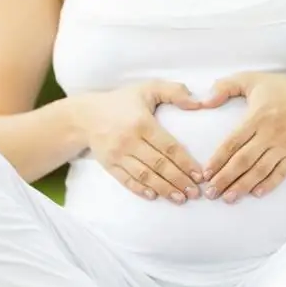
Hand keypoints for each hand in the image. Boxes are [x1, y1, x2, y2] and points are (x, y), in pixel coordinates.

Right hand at [74, 81, 203, 203]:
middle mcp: (130, 140)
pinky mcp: (108, 164)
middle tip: (195, 192)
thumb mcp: (147, 88)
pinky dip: (140, 190)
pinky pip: (126, 180)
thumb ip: (174, 92)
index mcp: (142, 123)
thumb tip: (198, 103)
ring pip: (144, 176)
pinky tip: (154, 196)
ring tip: (180, 198)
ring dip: (164, 189)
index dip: (186, 163)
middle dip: (179, 180)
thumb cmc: (121, 102)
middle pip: (159, 165)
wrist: (85, 115)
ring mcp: (118, 154)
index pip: (169, 147)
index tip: (199, 175)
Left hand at [200, 73, 285, 202]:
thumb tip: (205, 102)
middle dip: (225, 178)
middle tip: (211, 193)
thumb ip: (225, 86)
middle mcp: (269, 133)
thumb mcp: (251, 79)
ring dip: (243, 186)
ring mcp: (283, 145)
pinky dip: (269, 184)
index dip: (218, 160)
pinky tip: (256, 194)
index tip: (206, 173)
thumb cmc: (282, 89)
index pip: (232, 142)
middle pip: (243, 160)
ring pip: (260, 170)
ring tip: (229, 198)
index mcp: (256, 117)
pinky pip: (281, 172)